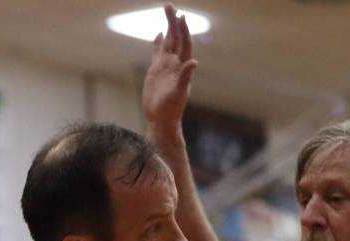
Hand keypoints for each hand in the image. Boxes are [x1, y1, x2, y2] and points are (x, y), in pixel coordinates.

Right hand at [142, 4, 197, 130]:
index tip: (181, 16)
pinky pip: (158, 53)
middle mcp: (175, 63)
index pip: (184, 43)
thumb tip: (194, 62)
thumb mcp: (178, 93)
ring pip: (168, 42)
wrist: (160, 119)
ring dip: (168, 26)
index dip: (183, 29)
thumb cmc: (171, 109)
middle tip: (169, 5)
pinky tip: (159, 34)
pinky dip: (159, 42)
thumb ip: (185, 77)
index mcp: (181, 66)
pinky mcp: (156, 71)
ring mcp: (165, 66)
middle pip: (176, 37)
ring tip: (167, 10)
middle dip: (174, 21)